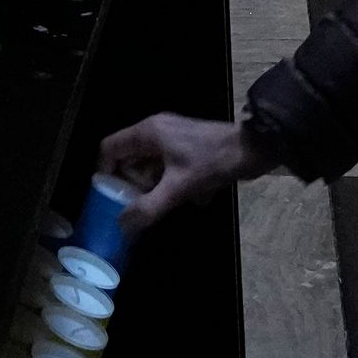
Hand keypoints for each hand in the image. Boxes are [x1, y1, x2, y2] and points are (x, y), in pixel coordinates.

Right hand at [98, 111, 270, 232]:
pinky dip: (177, 184)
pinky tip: (195, 197)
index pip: (110, 148)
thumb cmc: (212, 162)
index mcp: (148, 133)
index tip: (109, 196)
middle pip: (130, 159)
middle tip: (141, 205)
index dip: (104, 172)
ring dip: (158, 187)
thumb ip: (148, 208)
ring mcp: (174, 138)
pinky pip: (171, 168)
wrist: (253, 149)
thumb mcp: (178, 188)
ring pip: (152, 166)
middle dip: (134, 185)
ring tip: (171, 203)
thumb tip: (123, 226)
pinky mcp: (190, 148)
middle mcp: (157, 131)